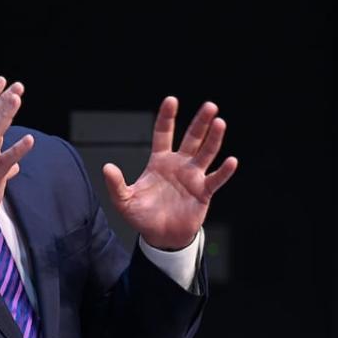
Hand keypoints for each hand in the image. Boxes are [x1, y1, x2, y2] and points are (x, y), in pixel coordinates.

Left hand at [103, 96, 237, 249]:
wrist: (160, 237)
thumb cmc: (142, 216)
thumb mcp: (124, 200)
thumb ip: (116, 184)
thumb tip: (106, 167)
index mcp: (159, 162)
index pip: (163, 134)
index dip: (167, 118)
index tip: (172, 100)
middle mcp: (179, 165)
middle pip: (192, 138)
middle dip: (200, 122)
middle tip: (209, 106)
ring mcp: (193, 177)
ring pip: (206, 153)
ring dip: (214, 139)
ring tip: (220, 122)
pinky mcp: (204, 192)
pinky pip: (215, 179)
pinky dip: (224, 171)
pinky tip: (231, 160)